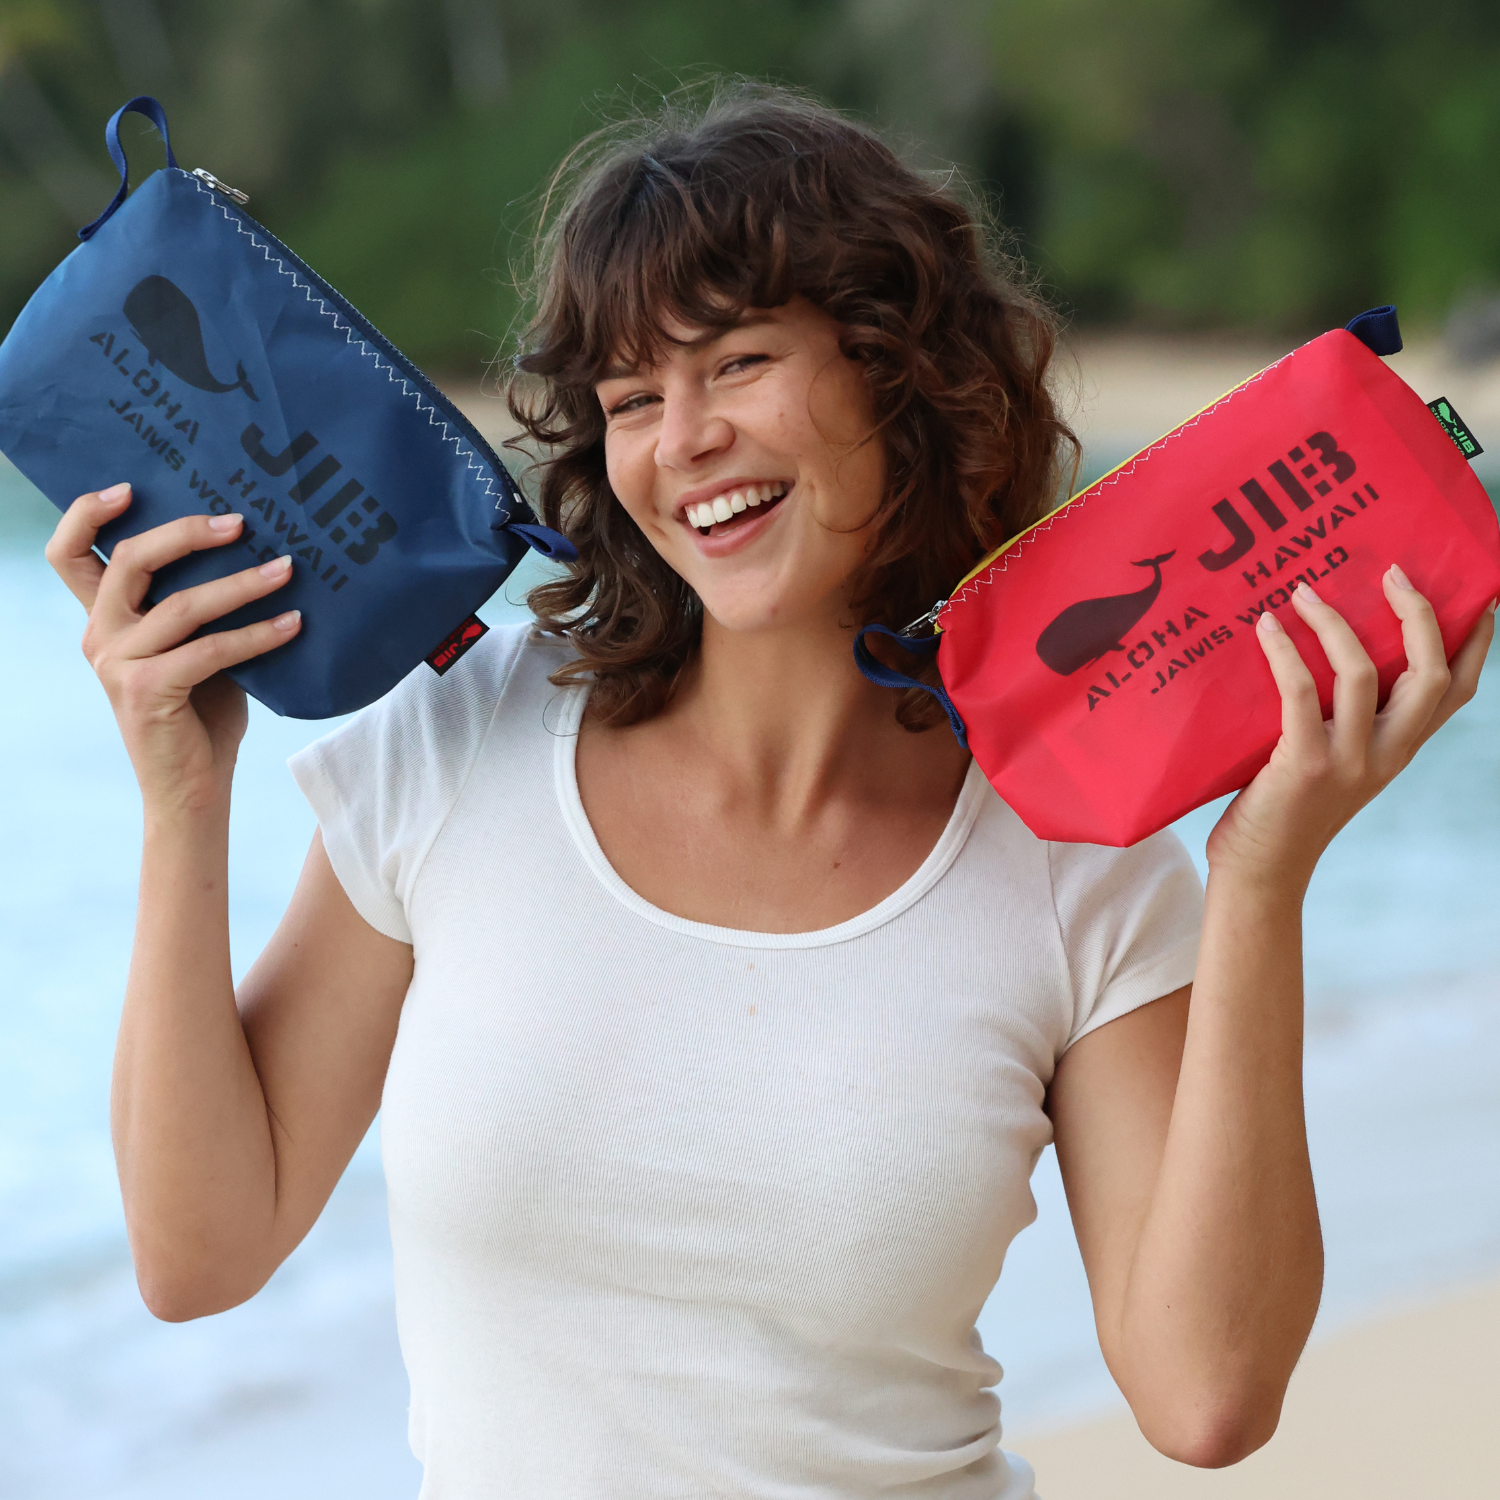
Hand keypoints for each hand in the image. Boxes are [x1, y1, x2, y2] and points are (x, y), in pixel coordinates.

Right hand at [45, 482, 302, 815]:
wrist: (192, 787)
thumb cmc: (202, 711)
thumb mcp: (195, 648)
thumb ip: (197, 607)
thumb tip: (254, 549)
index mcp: (103, 618)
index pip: (70, 553)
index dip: (88, 512)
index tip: (131, 487)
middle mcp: (100, 635)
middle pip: (132, 559)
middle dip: (188, 532)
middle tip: (244, 523)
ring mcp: (118, 663)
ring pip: (183, 604)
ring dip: (243, 584)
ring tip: (289, 570)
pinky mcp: (147, 690)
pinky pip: (211, 650)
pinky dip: (258, 634)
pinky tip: (295, 624)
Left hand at [1205, 566, 1494, 893]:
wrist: (1260, 875)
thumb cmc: (1284, 814)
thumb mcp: (1332, 765)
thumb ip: (1343, 724)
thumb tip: (1325, 655)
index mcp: (1400, 752)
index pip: (1456, 691)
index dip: (1475, 642)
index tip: (1477, 595)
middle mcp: (1387, 755)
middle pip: (1430, 673)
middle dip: (1419, 615)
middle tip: (1391, 572)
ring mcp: (1350, 761)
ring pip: (1364, 673)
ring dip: (1333, 622)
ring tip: (1302, 590)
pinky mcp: (1305, 764)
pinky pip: (1302, 692)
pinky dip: (1285, 651)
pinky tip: (1266, 627)